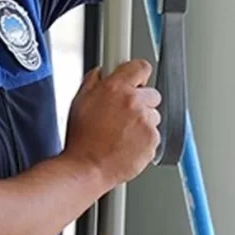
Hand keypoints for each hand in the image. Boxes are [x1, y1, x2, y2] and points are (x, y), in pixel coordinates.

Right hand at [64, 59, 160, 186]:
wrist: (89, 168)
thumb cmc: (82, 139)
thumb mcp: (79, 102)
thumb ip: (93, 82)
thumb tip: (100, 73)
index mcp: (115, 88)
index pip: (140, 67)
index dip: (139, 74)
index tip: (137, 80)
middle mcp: (133, 102)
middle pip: (152, 94)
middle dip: (142, 102)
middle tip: (125, 115)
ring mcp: (145, 122)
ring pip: (154, 116)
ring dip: (143, 122)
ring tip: (122, 134)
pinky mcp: (152, 139)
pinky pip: (155, 135)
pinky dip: (144, 140)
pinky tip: (127, 144)